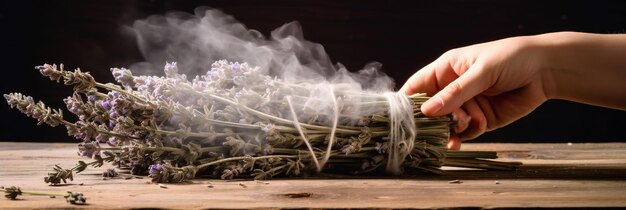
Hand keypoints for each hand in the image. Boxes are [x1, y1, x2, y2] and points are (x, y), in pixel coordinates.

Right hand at [401, 35, 550, 148]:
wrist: (546, 71)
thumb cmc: (512, 58)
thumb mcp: (481, 72)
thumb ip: (456, 93)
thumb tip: (428, 111)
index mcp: (446, 70)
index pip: (416, 87)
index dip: (406, 102)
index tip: (402, 118)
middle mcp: (452, 89)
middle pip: (430, 111)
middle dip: (435, 120)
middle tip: (448, 121)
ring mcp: (466, 106)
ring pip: (447, 125)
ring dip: (455, 127)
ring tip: (470, 121)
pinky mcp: (480, 120)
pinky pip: (465, 133)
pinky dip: (468, 134)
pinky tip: (478, 126)